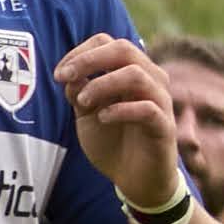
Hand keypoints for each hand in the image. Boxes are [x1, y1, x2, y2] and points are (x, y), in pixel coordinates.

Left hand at [55, 34, 183, 207]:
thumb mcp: (87, 115)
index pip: (111, 43)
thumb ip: (80, 93)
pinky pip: (147, 108)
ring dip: (103, 84)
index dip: (82, 52)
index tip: (60, 74)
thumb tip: (69, 74)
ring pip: (136, 74)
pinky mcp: (164, 126)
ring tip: (83, 102)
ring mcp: (160, 101)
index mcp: (132, 72)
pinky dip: (121, 109)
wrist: (135, 179)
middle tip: (65, 77)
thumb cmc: (113, 142)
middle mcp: (150, 80)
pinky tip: (103, 118)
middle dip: (90, 60)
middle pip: (125, 49)